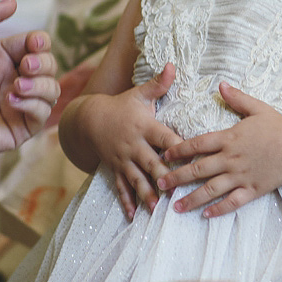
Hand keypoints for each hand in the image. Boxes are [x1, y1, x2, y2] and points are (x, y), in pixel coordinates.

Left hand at [0, 0, 59, 220]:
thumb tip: (14, 1)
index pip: (33, 44)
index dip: (39, 41)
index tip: (35, 43)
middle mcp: (12, 79)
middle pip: (48, 64)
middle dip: (43, 62)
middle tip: (25, 67)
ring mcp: (18, 104)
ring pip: (52, 88)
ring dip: (41, 84)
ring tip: (16, 87)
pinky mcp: (21, 128)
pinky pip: (44, 113)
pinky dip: (34, 105)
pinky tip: (11, 103)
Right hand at [80, 63, 181, 217]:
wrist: (89, 119)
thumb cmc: (121, 106)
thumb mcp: (139, 94)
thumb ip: (159, 84)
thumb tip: (173, 65)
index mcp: (144, 126)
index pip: (164, 137)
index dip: (177, 146)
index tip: (192, 156)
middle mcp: (134, 145)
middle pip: (151, 162)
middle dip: (162, 176)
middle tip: (175, 190)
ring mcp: (123, 160)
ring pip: (136, 179)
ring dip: (146, 194)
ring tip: (156, 207)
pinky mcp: (115, 170)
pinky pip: (121, 188)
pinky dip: (127, 202)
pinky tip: (134, 216)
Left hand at [159, 82, 281, 217]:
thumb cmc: (278, 128)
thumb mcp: (257, 109)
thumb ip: (237, 98)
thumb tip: (221, 85)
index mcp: (228, 139)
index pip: (197, 145)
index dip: (178, 150)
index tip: (163, 156)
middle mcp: (230, 159)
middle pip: (197, 169)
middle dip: (176, 178)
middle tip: (160, 184)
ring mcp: (239, 176)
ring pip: (210, 189)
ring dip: (191, 199)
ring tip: (175, 207)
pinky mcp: (251, 189)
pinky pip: (232, 202)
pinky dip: (218, 209)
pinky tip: (205, 215)